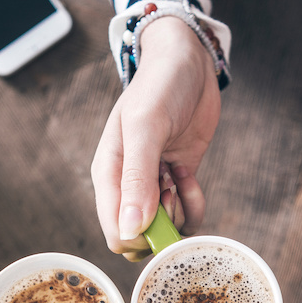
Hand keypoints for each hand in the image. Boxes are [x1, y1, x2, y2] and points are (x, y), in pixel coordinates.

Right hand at [92, 17, 220, 260]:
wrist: (188, 64)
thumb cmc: (160, 87)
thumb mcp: (146, 127)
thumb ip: (137, 178)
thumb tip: (131, 228)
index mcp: (108, 177)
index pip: (116, 233)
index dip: (142, 237)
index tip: (161, 210)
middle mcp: (127, 187)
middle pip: (141, 238)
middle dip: (164, 227)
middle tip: (170, 191)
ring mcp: (153, 186)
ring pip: (166, 230)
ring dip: (180, 211)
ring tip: (179, 175)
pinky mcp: (176, 183)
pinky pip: (185, 214)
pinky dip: (193, 203)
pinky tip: (189, 175)